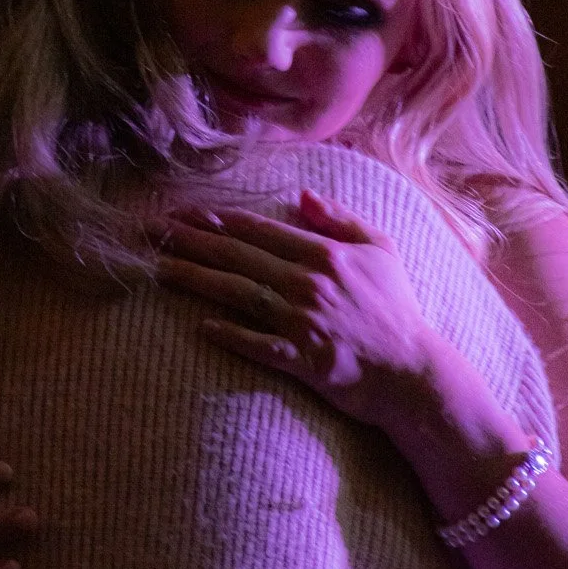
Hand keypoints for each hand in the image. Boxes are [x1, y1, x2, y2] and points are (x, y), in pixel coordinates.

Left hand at [159, 190, 439, 436]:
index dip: (219, 218)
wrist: (413, 373)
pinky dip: (230, 334)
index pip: (260, 230)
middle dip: (193, 240)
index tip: (183, 210)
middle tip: (154, 231)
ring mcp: (305, 322)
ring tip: (159, 268)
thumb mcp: (381, 250)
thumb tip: (301, 195)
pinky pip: (258, 344)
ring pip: (239, 293)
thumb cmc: (397, 309)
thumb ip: (341, 219)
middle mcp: (310, 283)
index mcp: (326, 254)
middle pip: (240, 256)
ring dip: (196, 279)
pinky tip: (200, 326)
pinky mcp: (303, 359)